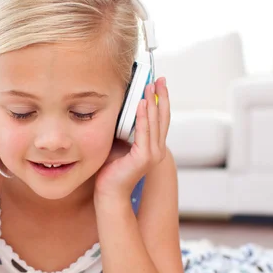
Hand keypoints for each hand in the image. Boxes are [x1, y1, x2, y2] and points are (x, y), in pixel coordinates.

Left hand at [95, 77, 169, 200]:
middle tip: (160, 78)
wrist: (109, 193)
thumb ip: (123, 129)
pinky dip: (143, 117)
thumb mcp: (119, 144)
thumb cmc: (111, 170)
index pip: (160, 119)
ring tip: (150, 86)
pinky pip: (144, 132)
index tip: (158, 83)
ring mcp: (153, 154)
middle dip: (161, 96)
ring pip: (155, 122)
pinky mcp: (144, 158)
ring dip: (153, 102)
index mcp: (153, 146)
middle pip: (163, 117)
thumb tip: (119, 109)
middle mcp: (157, 150)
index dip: (161, 100)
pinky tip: (142, 103)